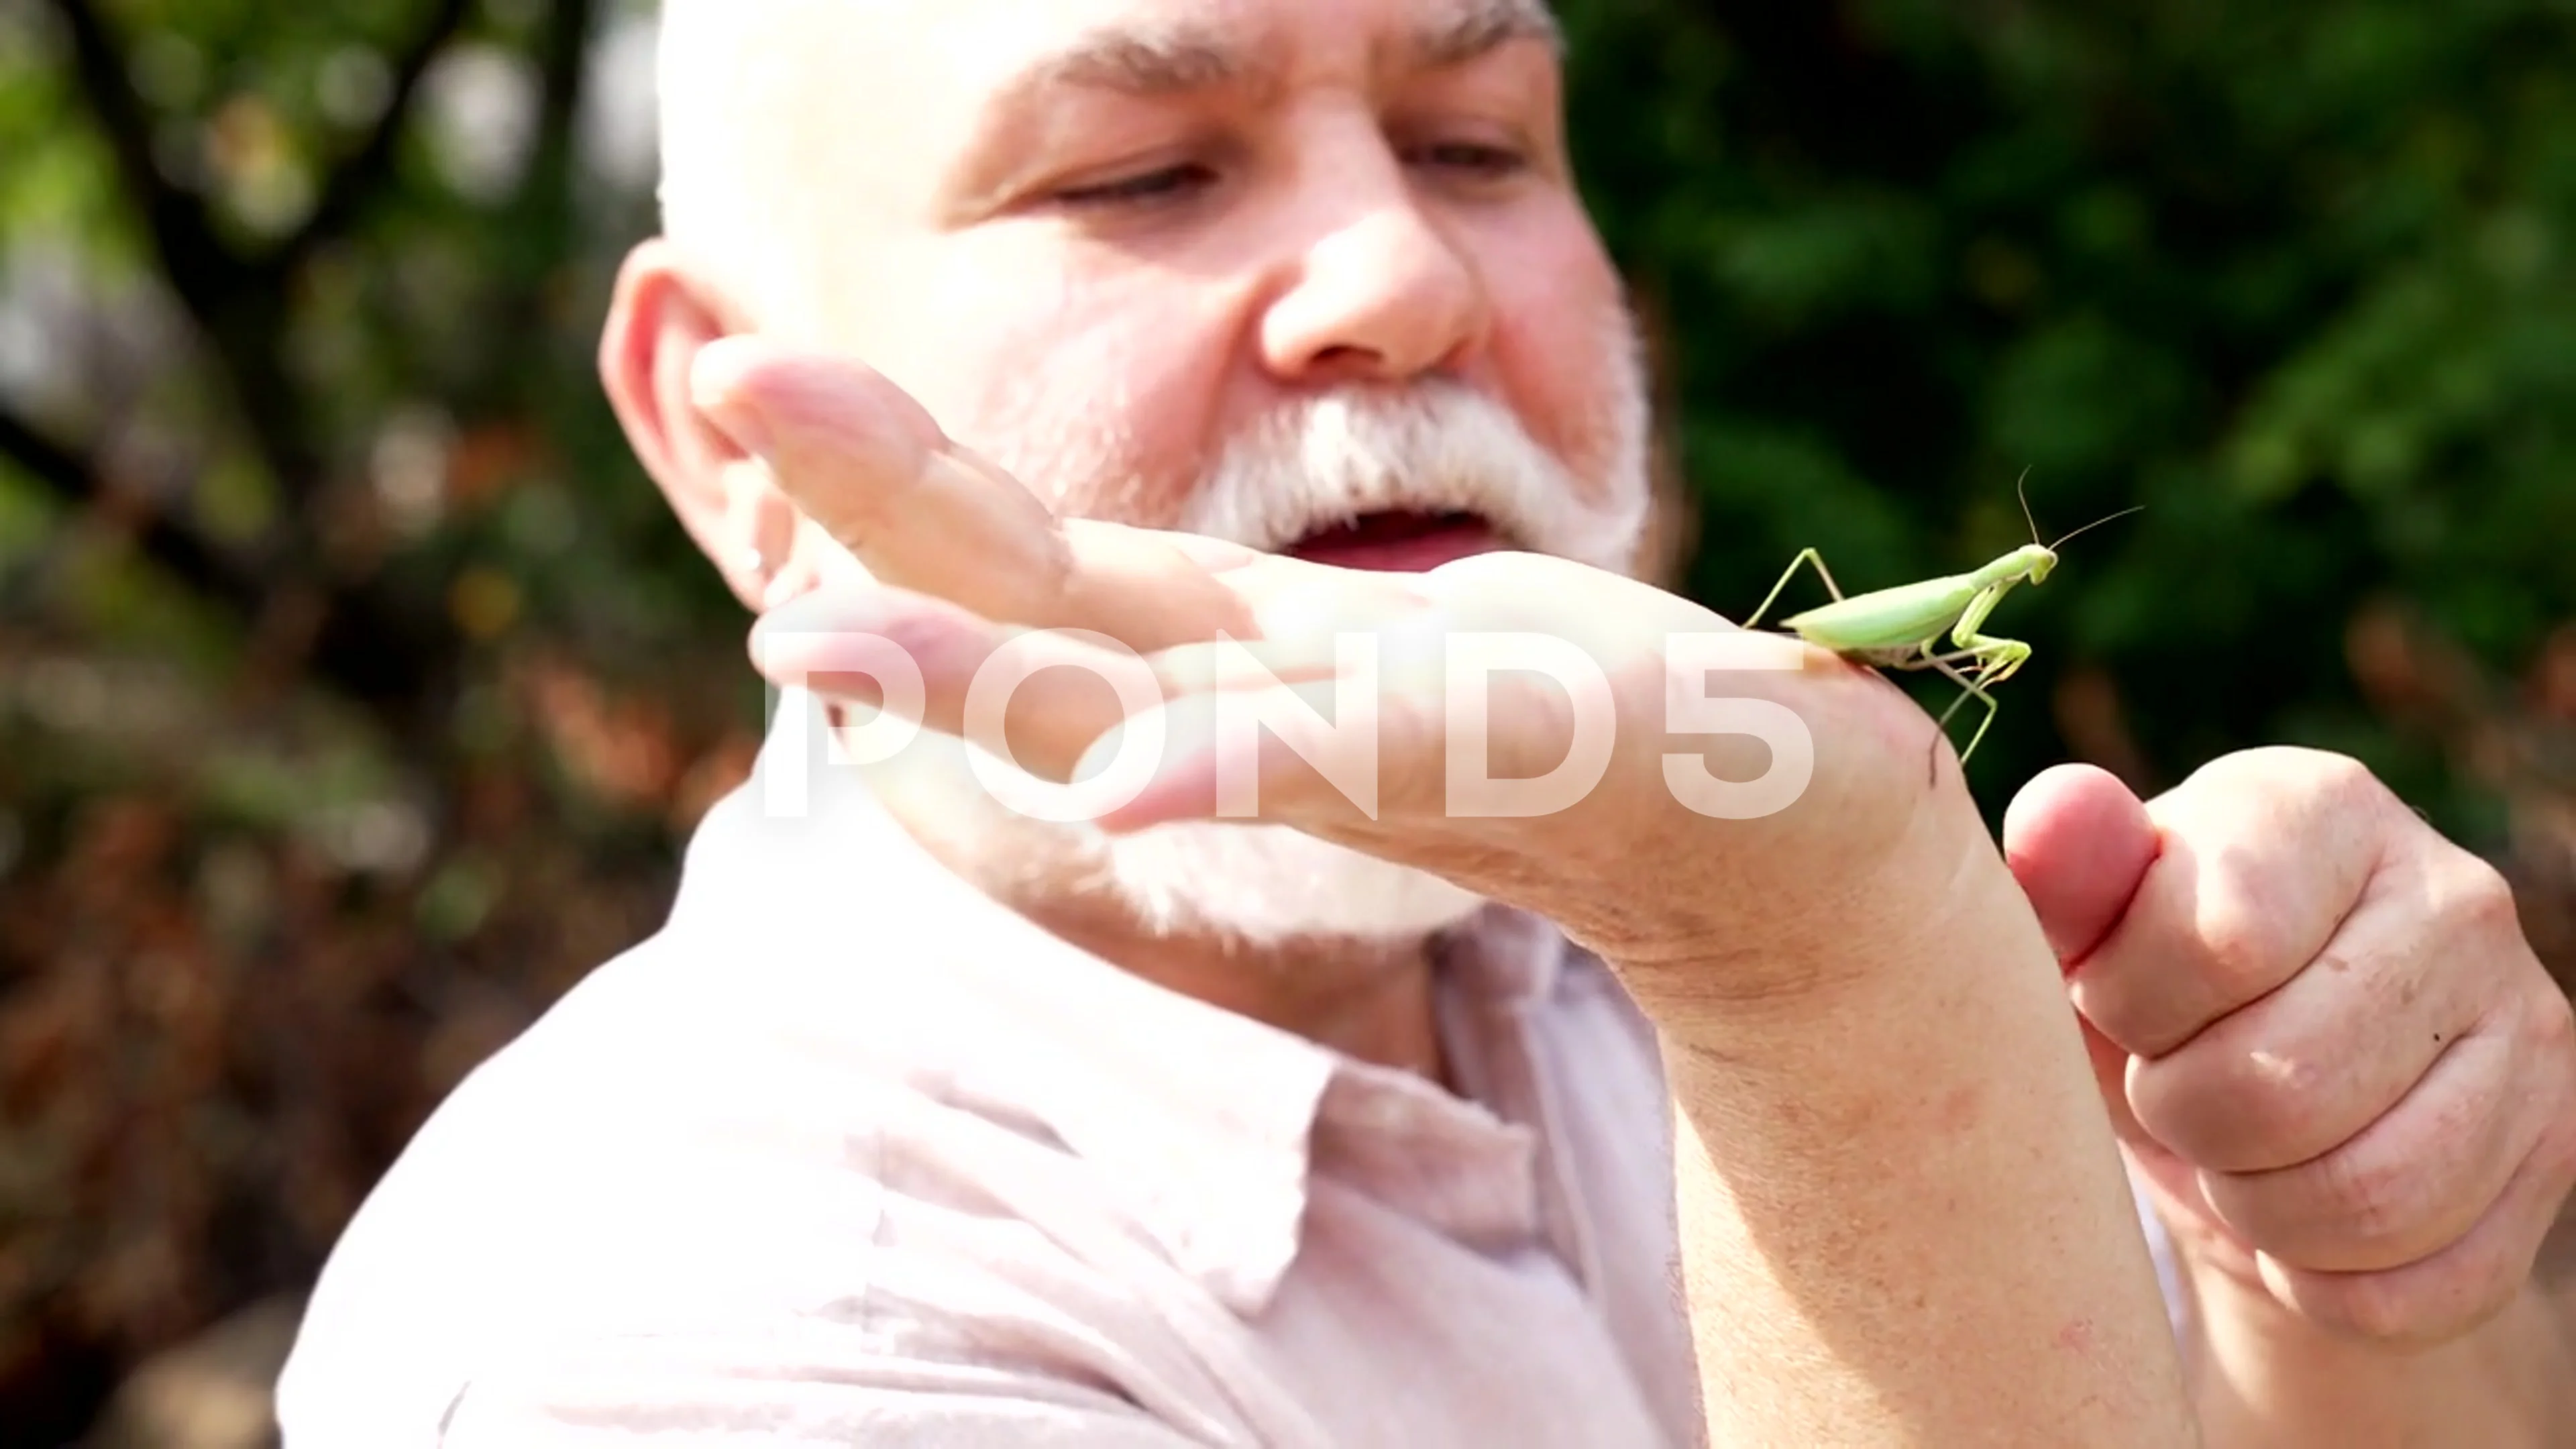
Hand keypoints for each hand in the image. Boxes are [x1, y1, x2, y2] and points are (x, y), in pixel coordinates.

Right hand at [693, 337, 1977, 1002]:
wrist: (1784, 832)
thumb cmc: (1575, 716)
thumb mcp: (1385, 632)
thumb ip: (1258, 615)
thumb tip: (1150, 562)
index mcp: (1246, 650)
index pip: (1036, 563)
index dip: (888, 481)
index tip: (745, 369)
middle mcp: (1272, 704)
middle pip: (1042, 610)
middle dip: (879, 506)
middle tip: (723, 378)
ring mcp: (1374, 748)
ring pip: (1141, 708)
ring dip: (975, 674)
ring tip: (812, 640)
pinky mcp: (1509, 769)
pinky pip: (1352, 772)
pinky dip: (1231, 773)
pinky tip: (1121, 788)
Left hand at [2005, 749, 2575, 1345]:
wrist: (2258, 1098)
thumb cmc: (2150, 993)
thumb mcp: (2087, 936)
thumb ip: (2065, 878)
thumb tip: (2053, 817)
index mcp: (2323, 809)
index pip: (2221, 942)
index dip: (2135, 1009)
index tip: (2120, 1007)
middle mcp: (2455, 898)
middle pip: (2283, 1084)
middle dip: (2185, 1116)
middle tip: (2170, 1095)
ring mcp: (2527, 1025)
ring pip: (2366, 1198)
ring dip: (2254, 1208)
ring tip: (2227, 1158)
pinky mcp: (2557, 1148)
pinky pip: (2420, 1285)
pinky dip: (2323, 1281)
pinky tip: (2294, 1220)